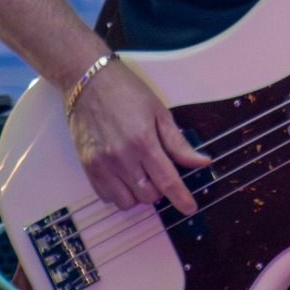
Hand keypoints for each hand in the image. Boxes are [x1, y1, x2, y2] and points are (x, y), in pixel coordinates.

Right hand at [67, 58, 210, 214]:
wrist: (87, 81)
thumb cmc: (126, 91)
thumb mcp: (159, 112)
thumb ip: (178, 143)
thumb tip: (202, 162)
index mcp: (144, 141)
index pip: (167, 180)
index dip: (181, 198)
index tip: (190, 208)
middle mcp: (122, 157)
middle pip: (148, 195)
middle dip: (159, 191)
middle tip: (159, 173)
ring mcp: (101, 164)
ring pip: (126, 201)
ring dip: (138, 194)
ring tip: (140, 175)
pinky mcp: (87, 167)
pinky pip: (106, 196)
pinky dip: (118, 193)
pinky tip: (123, 176)